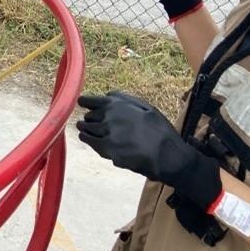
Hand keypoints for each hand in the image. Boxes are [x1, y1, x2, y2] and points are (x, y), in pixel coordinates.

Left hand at [76, 91, 220, 210]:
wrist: (168, 156)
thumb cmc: (160, 131)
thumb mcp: (147, 107)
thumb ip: (125, 99)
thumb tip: (107, 95)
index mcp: (118, 105)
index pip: (91, 101)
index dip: (85, 102)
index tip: (81, 103)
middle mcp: (109, 117)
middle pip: (89, 116)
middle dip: (90, 118)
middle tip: (90, 120)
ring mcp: (106, 134)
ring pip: (86, 128)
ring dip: (85, 128)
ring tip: (83, 128)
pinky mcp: (106, 149)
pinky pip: (90, 141)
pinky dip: (86, 138)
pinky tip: (86, 138)